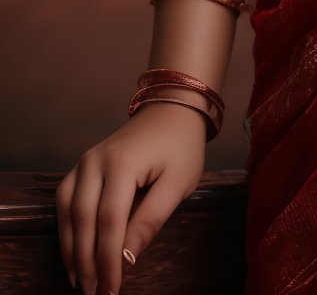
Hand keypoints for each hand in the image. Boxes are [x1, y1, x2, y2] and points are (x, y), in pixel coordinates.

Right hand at [56, 103, 206, 293]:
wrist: (172, 110)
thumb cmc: (180, 148)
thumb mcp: (178, 183)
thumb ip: (151, 220)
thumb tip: (126, 259)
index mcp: (123, 163)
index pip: (109, 221)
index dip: (108, 259)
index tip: (112, 290)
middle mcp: (95, 161)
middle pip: (83, 219)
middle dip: (86, 261)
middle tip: (93, 293)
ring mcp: (84, 161)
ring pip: (68, 212)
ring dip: (71, 250)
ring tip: (80, 281)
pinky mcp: (81, 166)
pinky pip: (65, 200)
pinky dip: (67, 229)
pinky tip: (74, 252)